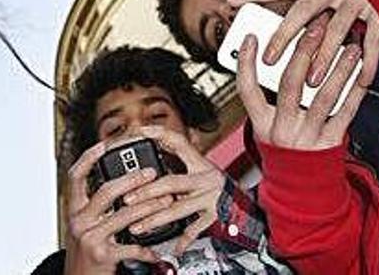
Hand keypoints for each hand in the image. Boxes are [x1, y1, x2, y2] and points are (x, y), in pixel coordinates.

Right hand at [64, 141, 159, 274]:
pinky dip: (147, 247)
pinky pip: (131, 246)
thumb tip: (118, 185)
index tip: (105, 144)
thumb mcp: (83, 225)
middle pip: (105, 191)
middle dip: (132, 179)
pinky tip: (157, 246)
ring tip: (165, 202)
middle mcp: (79, 220)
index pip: (75, 176)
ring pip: (123, 215)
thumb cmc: (84, 252)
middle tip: (151, 173)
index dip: (88, 158)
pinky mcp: (102, 255)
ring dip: (148, 207)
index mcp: (74, 209)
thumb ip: (94, 206)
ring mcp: (90, 237)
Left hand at [122, 126, 224, 254]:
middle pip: (171, 182)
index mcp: (200, 164)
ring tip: (137, 226)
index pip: (178, 142)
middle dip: (146, 192)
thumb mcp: (202, 171)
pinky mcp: (217, 216)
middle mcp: (207, 178)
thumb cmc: (220, 190)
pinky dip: (183, 240)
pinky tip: (173, 247)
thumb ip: (180, 161)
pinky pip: (196, 229)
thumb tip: (155, 145)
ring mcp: (211, 198)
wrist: (250, 209)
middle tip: (127, 198)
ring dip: (155, 219)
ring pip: (178, 208)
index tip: (140, 131)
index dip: (159, 134)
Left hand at [228, 0, 378, 86]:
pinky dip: (366, 63)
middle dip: (287, 38)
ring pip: (337, 30)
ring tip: (311, 80)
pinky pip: (372, 42)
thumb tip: (237, 5)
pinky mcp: (378, 15)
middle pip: (305, 11)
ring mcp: (357, 0)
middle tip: (271, 61)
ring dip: (324, 57)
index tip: (237, 12)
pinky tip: (359, 81)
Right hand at [236, 19, 367, 149]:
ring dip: (338, 68)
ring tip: (348, 46)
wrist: (300, 187)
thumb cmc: (283, 146)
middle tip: (314, 28)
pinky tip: (360, 72)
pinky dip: (355, 90)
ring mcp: (308, 136)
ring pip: (323, 96)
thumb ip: (268, 97)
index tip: (250, 37)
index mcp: (261, 124)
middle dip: (303, 53)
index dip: (246, 62)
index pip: (247, 89)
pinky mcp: (331, 141)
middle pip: (290, 85)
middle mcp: (282, 129)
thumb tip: (278, 58)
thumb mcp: (266, 125)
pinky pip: (345, 112)